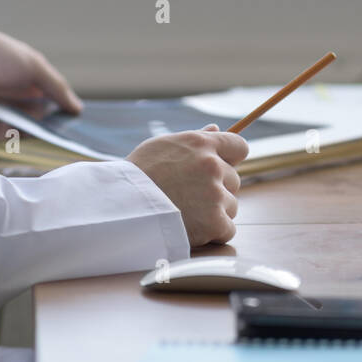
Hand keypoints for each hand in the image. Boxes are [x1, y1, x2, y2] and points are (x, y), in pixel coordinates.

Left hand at [0, 21, 82, 139]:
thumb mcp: (35, 67)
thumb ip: (57, 88)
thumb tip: (78, 108)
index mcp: (30, 80)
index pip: (52, 101)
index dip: (62, 113)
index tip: (75, 125)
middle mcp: (16, 96)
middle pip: (37, 119)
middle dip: (45, 127)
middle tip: (55, 134)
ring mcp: (0, 109)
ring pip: (19, 130)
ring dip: (25, 131)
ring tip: (30, 128)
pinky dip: (5, 134)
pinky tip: (8, 126)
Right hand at [127, 125, 248, 246]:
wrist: (123, 206)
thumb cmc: (139, 174)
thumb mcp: (163, 146)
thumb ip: (194, 139)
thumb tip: (216, 128)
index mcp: (202, 144)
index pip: (239, 146)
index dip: (232, 158)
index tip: (222, 167)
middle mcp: (213, 166)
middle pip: (234, 179)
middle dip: (219, 188)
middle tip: (192, 196)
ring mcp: (215, 195)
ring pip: (231, 205)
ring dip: (216, 211)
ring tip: (188, 212)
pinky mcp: (214, 222)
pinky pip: (227, 229)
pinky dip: (214, 232)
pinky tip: (194, 228)